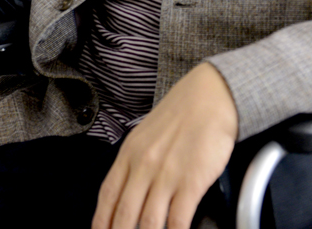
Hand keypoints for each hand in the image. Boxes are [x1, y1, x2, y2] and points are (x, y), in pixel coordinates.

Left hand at [92, 63, 238, 228]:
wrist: (210, 96)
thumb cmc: (181, 116)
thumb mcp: (145, 135)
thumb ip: (135, 162)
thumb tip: (127, 190)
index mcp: (129, 154)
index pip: (108, 195)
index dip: (101, 221)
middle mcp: (143, 165)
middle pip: (124, 213)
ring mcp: (166, 174)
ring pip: (148, 222)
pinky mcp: (191, 181)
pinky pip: (178, 219)